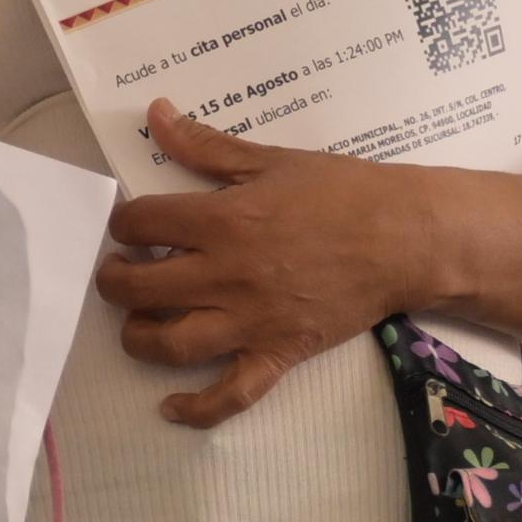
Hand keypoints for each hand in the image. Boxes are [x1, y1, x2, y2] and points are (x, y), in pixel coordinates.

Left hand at [92, 100, 433, 426]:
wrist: (406, 238)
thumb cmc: (341, 192)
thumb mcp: (269, 159)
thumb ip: (205, 145)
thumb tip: (155, 113)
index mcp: (221, 221)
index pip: (141, 224)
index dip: (123, 224)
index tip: (131, 225)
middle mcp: (226, 275)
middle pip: (140, 289)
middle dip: (115, 281)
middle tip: (119, 271)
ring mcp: (251, 321)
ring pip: (172, 344)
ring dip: (139, 337)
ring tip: (136, 323)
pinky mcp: (279, 354)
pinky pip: (232, 394)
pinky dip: (197, 408)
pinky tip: (171, 406)